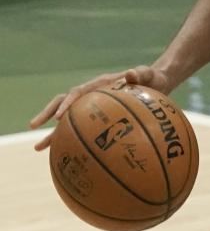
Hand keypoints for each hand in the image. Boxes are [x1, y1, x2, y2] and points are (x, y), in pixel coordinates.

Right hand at [28, 65, 171, 150]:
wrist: (157, 82)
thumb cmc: (152, 78)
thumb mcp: (149, 73)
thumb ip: (140, 73)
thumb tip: (130, 73)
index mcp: (100, 83)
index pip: (78, 92)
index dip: (67, 103)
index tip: (58, 116)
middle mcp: (92, 94)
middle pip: (64, 102)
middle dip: (47, 114)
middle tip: (33, 127)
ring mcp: (93, 105)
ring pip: (69, 119)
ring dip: (53, 132)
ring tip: (38, 148)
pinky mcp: (99, 117)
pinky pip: (83, 129)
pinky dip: (72, 140)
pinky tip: (67, 156)